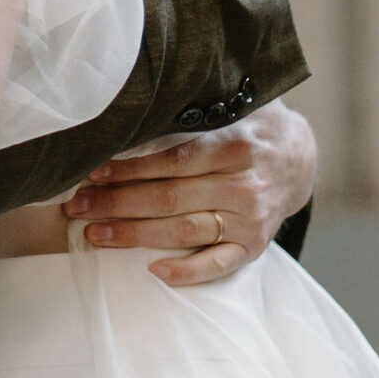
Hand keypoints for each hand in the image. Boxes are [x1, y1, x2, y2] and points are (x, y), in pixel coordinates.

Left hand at [64, 98, 317, 285]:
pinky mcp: (252, 247)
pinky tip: (154, 272)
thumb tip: (138, 105)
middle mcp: (242, 185)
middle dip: (117, 203)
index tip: (92, 171)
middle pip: (169, 197)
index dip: (129, 168)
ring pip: (183, 230)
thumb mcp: (231, 108)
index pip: (172, 160)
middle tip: (77, 205)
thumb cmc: (251, 128)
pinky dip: (187, 271)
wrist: (301, 158)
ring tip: (95, 234)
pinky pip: (217, 264)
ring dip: (134, 235)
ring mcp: (248, 220)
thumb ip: (194, 112)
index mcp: (233, 146)